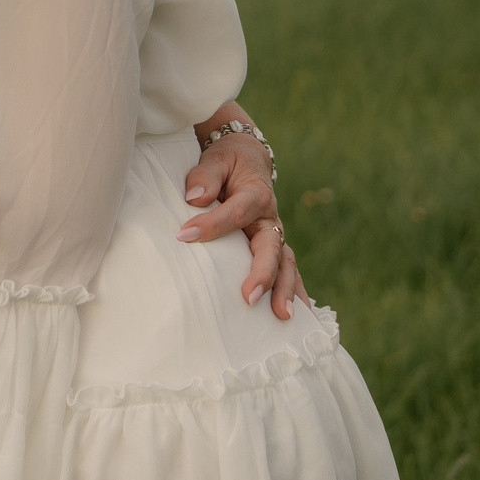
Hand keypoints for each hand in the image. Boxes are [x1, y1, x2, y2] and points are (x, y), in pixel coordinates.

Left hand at [176, 128, 304, 318]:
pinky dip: (293, 293)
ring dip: (285, 291)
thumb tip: (194, 198)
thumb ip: (205, 176)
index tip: (184, 235)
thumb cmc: (227, 161)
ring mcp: (275, 236)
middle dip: (263, 274)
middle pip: (272, 248)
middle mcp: (271, 218)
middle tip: (249, 298)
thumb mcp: (216, 159)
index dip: (212, 224)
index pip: (236, 212)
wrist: (247, 159)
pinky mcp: (274, 249)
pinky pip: (287, 273)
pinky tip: (296, 319)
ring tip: (284, 318)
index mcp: (255, 194)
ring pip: (286, 265)